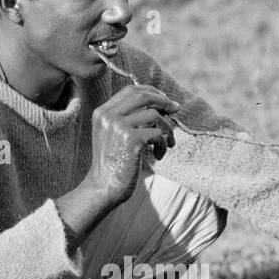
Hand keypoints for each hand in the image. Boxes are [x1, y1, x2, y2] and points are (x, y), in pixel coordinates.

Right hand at [87, 84, 179, 206]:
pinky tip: (158, 156)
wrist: (103, 188)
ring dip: (167, 129)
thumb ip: (130, 118)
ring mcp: (118, 127)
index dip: (152, 92)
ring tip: (167, 143)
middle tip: (176, 110)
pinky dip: (163, 144)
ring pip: (154, 115)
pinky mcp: (131, 140)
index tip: (165, 101)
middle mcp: (108, 116)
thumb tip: (165, 103)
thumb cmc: (114, 164)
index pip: (131, 90)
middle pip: (143, 97)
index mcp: (102, 112)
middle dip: (164, 102)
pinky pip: (157, 134)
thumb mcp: (115, 135)